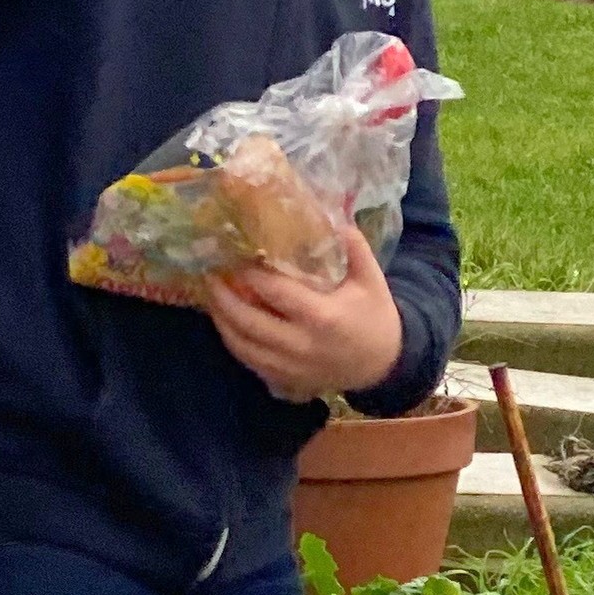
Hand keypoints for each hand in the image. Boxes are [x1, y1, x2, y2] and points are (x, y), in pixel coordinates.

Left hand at [203, 218, 405, 402]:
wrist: (383, 365)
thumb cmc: (375, 316)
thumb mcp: (371, 279)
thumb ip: (354, 246)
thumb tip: (332, 215)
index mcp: (322, 317)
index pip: (274, 292)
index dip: (250, 273)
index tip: (236, 254)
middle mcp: (301, 345)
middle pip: (247, 321)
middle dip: (223, 297)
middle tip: (210, 274)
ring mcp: (290, 366)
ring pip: (241, 345)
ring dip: (221, 320)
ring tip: (212, 294)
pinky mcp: (284, 379)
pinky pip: (248, 360)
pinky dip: (232, 340)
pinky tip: (225, 321)